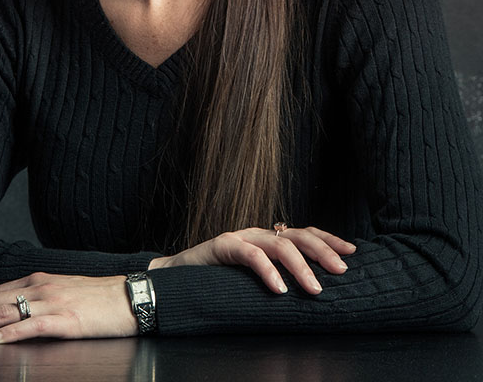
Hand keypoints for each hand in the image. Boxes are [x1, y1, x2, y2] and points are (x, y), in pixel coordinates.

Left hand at [0, 273, 137, 342]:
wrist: (131, 297)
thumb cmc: (98, 299)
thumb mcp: (62, 293)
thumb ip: (36, 300)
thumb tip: (8, 315)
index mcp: (38, 281)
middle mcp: (41, 287)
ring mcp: (53, 302)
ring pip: (5, 312)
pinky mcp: (67, 319)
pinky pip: (33, 325)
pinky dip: (11, 332)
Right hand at [148, 226, 355, 294]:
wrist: (175, 276)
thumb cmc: (218, 280)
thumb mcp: (254, 279)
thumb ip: (278, 278)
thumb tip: (314, 293)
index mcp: (269, 239)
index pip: (304, 233)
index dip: (329, 240)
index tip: (352, 252)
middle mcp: (258, 234)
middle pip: (297, 235)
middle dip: (323, 251)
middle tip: (342, 270)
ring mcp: (241, 237)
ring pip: (278, 244)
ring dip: (300, 267)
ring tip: (314, 289)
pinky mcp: (222, 245)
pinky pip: (249, 255)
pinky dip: (267, 271)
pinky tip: (278, 288)